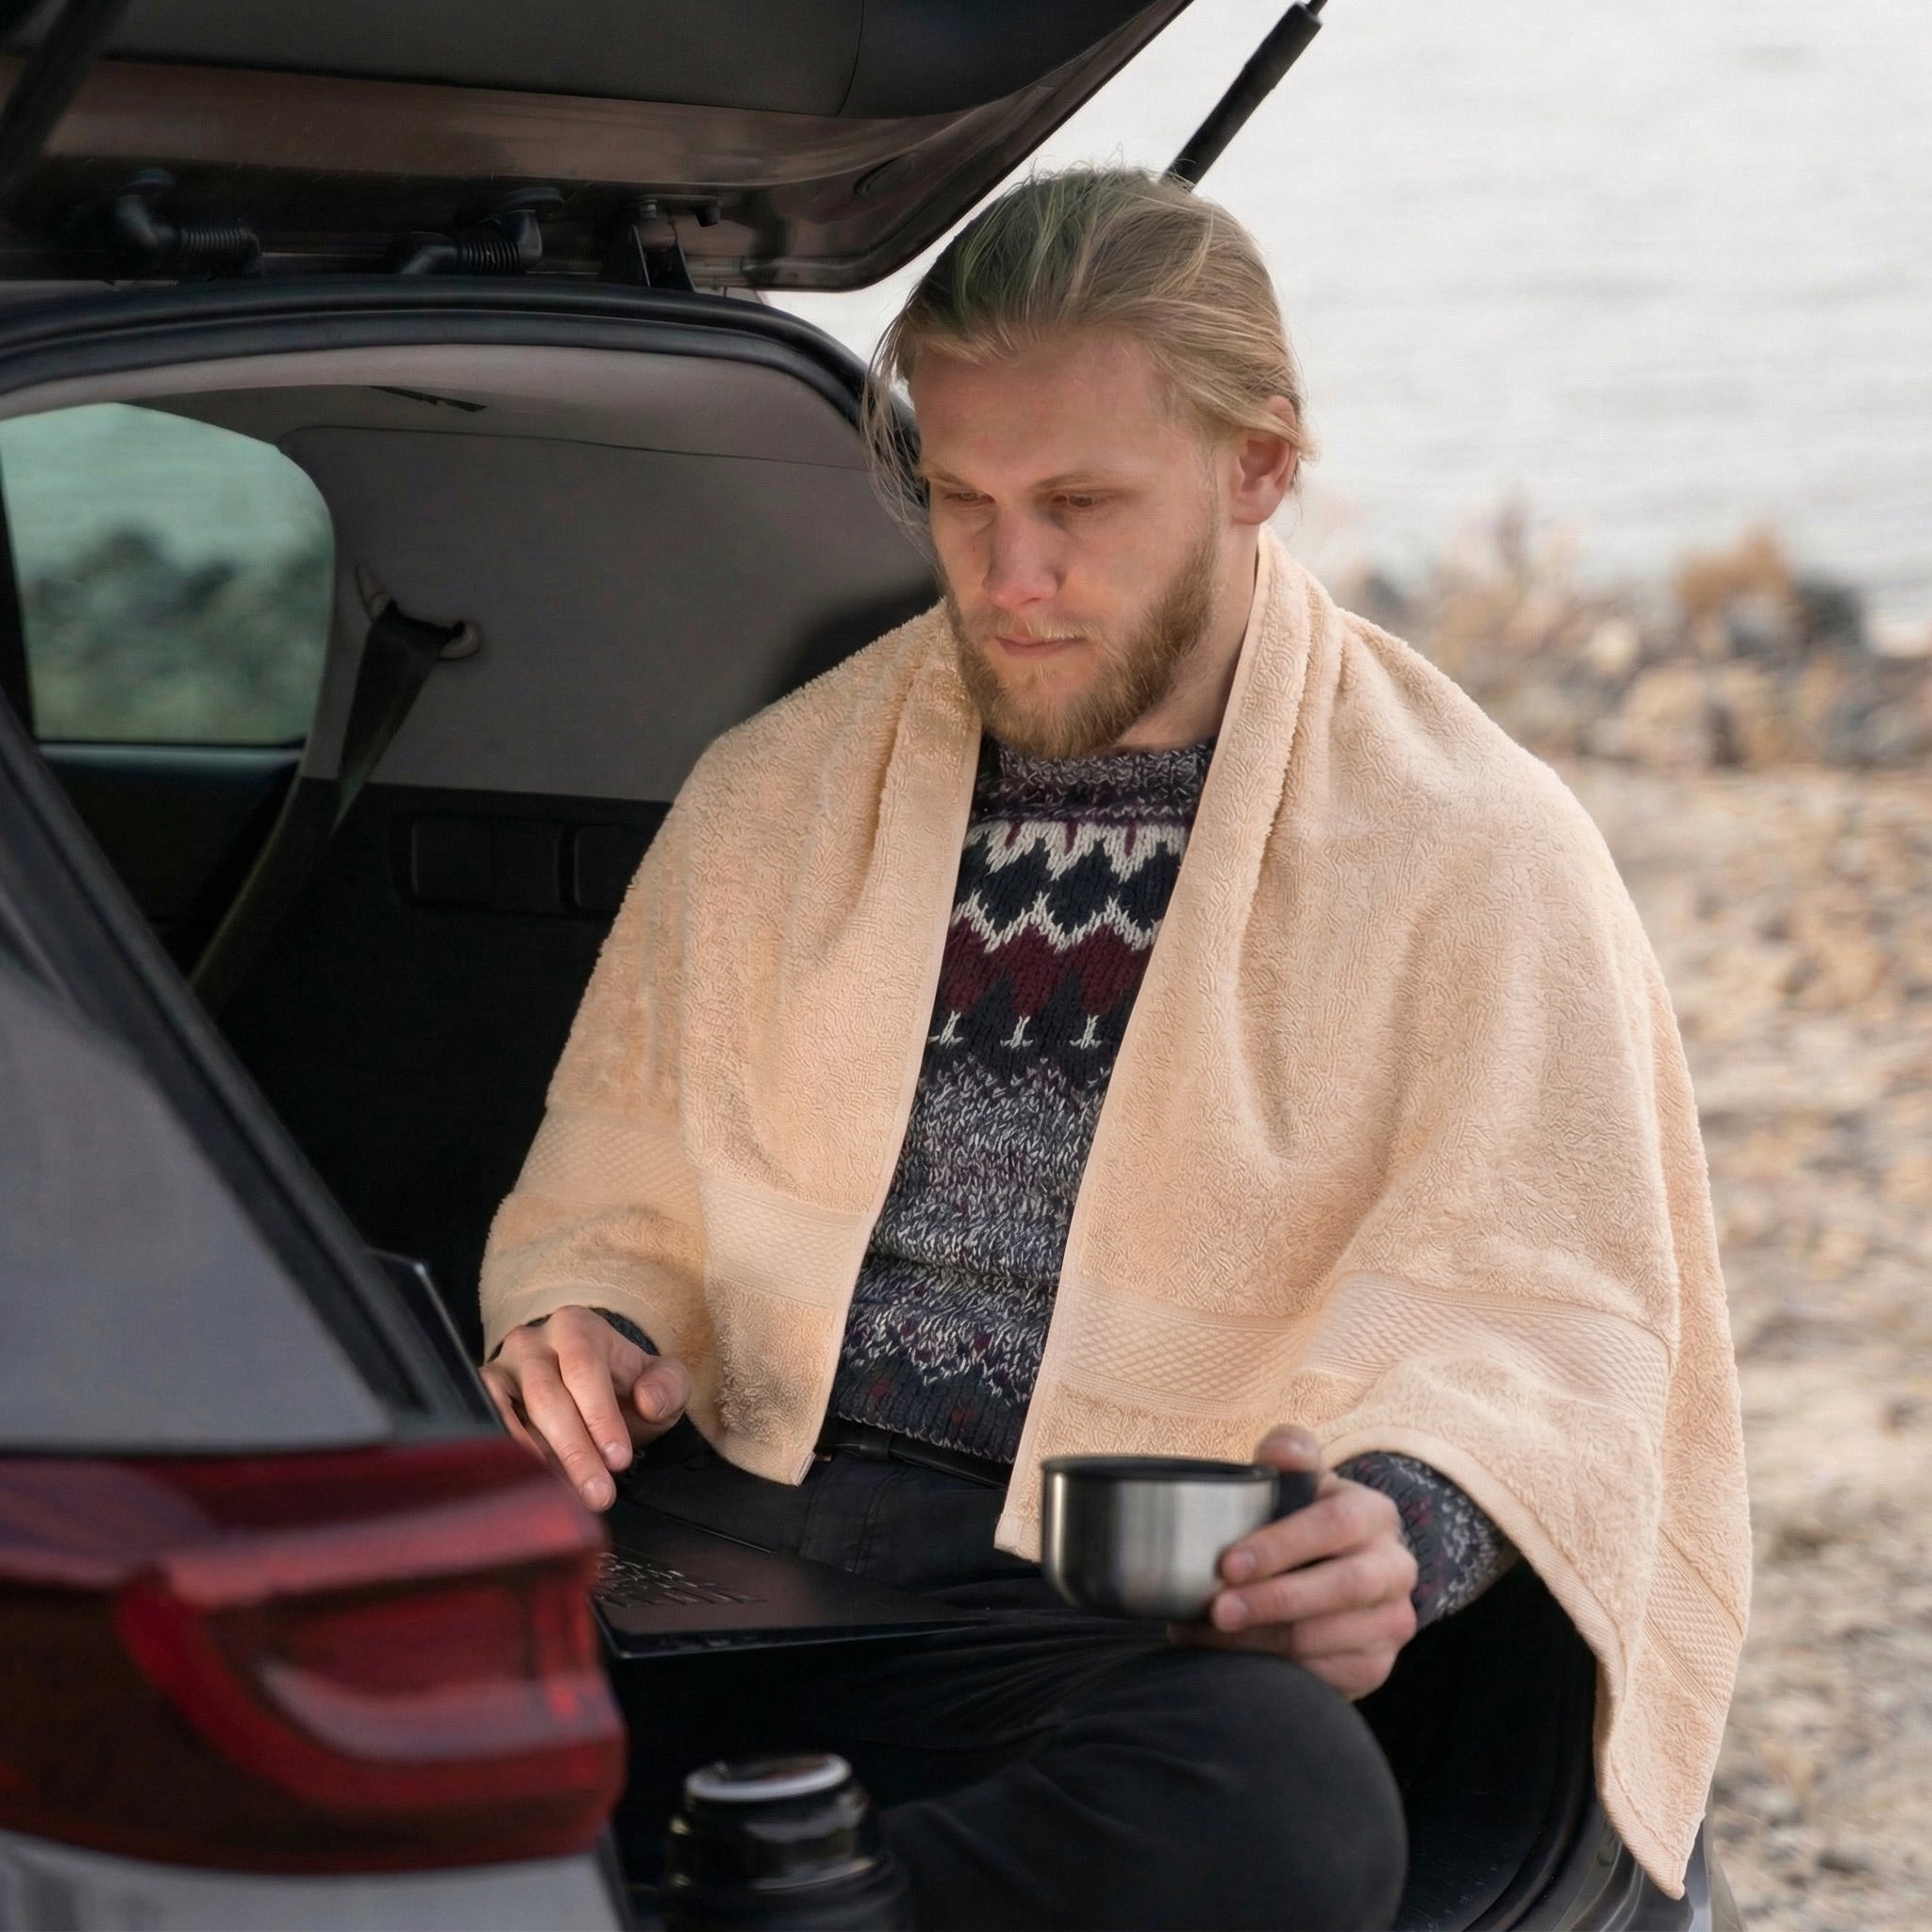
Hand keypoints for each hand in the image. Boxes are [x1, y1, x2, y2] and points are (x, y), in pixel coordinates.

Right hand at [481, 1305, 690, 1510]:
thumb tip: (649, 1401)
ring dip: (537, 1461)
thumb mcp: (663, 1382)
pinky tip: (528, 1484)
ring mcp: (501, 1368)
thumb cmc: (627, 1387)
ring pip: (510, 1413)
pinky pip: (484, 1423)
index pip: (584, 1369)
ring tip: (564, 1497)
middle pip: (546, 1397)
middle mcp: (532, 1342)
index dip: (600, 1416)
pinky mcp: (482, 1396)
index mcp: (577, 1327)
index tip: (619, 1460)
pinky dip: (505, 1455)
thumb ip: (668, 1386)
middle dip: (574, 1450)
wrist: (595, 1392)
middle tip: (598, 1494)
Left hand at [1177, 1425, 1418, 1699]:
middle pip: (1341, 1588)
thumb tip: (1281, 1453)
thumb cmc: (1302, 1518)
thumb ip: (1289, 1452)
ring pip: (1327, 1639)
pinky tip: (1235, 1658)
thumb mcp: (1299, 1478)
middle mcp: (1396, 1568)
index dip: (1280, 1545)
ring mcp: (1392, 1621)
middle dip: (1273, 1600)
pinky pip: (1325, 1675)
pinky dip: (1275, 1669)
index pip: (1333, 1526)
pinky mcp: (1375, 1665)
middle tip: (1217, 1610)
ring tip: (1209, 1633)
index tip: (1227, 1564)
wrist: (1333, 1571)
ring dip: (1262, 1641)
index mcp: (1374, 1514)